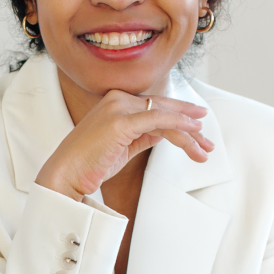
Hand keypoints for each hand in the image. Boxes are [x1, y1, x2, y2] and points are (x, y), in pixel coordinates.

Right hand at [34, 91, 213, 200]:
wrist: (65, 175)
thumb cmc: (89, 164)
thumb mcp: (123, 146)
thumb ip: (143, 134)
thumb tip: (166, 132)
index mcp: (115, 102)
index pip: (155, 105)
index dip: (180, 115)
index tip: (198, 128)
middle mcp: (117, 99)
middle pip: (163, 107)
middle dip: (190, 124)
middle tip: (208, 140)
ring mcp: (118, 108)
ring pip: (164, 115)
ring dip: (189, 133)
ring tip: (204, 149)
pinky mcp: (121, 121)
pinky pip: (158, 119)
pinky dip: (178, 125)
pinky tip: (193, 134)